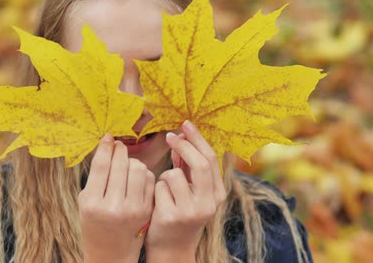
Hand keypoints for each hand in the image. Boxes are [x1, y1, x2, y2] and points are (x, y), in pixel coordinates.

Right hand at [79, 134, 155, 262]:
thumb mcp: (86, 200)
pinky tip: (136, 176)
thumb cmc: (95, 222)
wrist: (110, 251)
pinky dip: (143, 173)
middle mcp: (113, 207)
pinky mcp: (146, 211)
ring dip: (132, 161)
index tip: (108, 137)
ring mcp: (132, 210)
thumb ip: (96, 175)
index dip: (106, 147)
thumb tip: (108, 145)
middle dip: (120, 151)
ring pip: (138, 169)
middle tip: (118, 145)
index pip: (102, 166)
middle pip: (121, 165)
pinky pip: (148, 180)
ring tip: (126, 163)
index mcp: (92, 203)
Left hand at [145, 120, 225, 259]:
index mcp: (217, 194)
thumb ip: (188, 166)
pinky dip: (155, 189)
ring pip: (174, 174)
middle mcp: (208, 203)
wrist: (171, 247)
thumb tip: (182, 135)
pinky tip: (157, 203)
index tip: (184, 124)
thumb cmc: (179, 211)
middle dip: (183, 145)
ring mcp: (191, 211)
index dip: (197, 139)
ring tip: (164, 190)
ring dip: (164, 176)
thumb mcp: (190, 190)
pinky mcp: (172, 217)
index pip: (211, 159)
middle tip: (169, 135)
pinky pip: (159, 187)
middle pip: (200, 163)